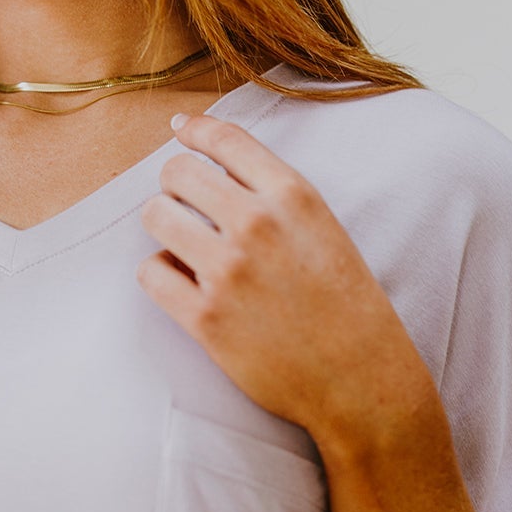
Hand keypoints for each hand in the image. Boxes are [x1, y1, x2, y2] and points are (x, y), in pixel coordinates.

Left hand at [136, 113, 436, 452]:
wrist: (361, 380)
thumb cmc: (347, 308)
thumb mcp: (324, 231)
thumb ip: (276, 197)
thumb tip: (213, 164)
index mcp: (294, 196)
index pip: (225, 138)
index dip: (195, 131)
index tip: (180, 132)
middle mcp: (258, 225)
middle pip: (177, 173)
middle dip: (175, 188)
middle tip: (187, 211)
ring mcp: (229, 271)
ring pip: (155, 216)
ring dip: (164, 230)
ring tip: (186, 251)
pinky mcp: (205, 318)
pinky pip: (150, 272)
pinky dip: (161, 276)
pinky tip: (185, 287)